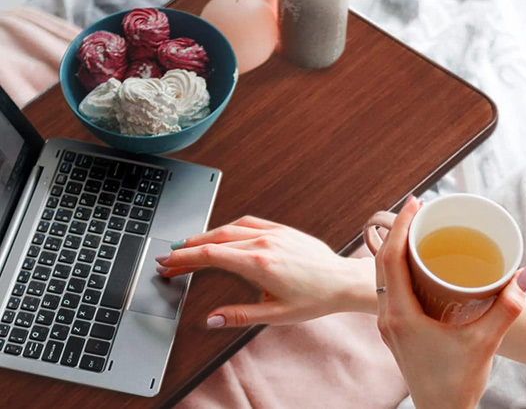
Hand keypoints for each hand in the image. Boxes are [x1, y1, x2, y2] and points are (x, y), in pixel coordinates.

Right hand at [156, 216, 375, 327]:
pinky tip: (220, 233)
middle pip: (215, 240)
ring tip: (187, 246)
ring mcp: (274, 233)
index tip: (167, 264)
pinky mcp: (282, 229)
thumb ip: (239, 316)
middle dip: (187, 249)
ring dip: (205, 235)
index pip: (211, 256)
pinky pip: (249, 222)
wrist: (342, 281)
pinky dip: (229, 227)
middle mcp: (265, 243)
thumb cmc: (315, 299)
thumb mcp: (276, 315)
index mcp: (260, 264)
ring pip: (230, 228)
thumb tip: (211, 320)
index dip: (184, 259)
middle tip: (168, 258)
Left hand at [375, 196, 525, 408]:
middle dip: (398, 230)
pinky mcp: (395, 329)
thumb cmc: (458, 382)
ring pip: (381, 275)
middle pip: (382, 262)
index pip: (391, 259)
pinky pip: (388, 287)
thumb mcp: (485, 342)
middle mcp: (388, 317)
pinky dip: (397, 267)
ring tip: (416, 228)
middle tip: (418, 209)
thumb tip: (524, 273)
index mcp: (401, 316)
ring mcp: (388, 323)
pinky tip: (414, 261)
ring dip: (395, 248)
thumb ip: (507, 308)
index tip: (415, 203)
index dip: (401, 227)